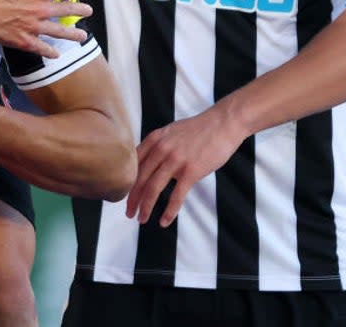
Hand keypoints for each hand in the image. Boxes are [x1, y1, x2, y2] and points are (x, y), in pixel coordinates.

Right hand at [0, 0, 93, 56]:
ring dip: (73, 34)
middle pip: (67, 11)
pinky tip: (57, 54)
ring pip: (60, 32)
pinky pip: (42, 48)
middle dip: (81, 11)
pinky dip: (50, 52)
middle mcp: (41, 9)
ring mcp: (34, 27)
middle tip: (88, 11)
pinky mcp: (24, 41)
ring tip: (82, 36)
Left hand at [126, 107, 247, 226]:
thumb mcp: (170, 132)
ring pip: (153, 189)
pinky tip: (164, 221)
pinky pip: (177, 196)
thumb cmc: (198, 130)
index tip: (123, 196)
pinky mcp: (191, 171)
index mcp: (154, 139)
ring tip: (141, 219)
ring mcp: (175, 160)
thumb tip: (145, 162)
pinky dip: (169, 211)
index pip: (132, 165)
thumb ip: (157, 146)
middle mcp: (161, 149)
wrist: (222, 124)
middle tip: (129, 213)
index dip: (126, 182)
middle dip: (132, 199)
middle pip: (139, 179)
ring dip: (145, 207)